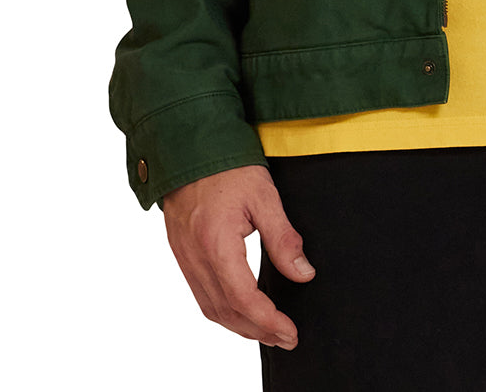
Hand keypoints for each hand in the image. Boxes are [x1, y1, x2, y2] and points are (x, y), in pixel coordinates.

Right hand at [162, 164, 314, 348]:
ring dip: (239, 326)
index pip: (243, 298)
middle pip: (226, 311)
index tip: (290, 331)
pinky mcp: (182, 254)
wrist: (188, 147)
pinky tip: (241, 311)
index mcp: (216, 244)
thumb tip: (304, 273)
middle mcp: (195, 257)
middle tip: (285, 338)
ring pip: (210, 308)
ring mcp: (185, 258)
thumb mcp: (264, 195)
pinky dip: (222, 311)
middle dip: (257, 331)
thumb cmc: (227, 166)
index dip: (268, 321)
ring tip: (268, 331)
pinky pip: (200, 294)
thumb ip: (283, 238)